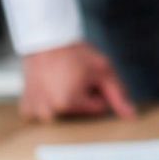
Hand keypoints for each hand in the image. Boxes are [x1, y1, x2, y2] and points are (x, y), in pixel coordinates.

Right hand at [19, 42, 136, 122]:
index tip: (89, 77)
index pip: (99, 108)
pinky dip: (50, 103)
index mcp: (68, 104)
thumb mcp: (104, 72)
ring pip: (66, 114)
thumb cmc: (77, 55)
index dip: (98, 91)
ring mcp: (35, 112)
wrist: (47, 42)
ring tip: (62, 82)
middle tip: (74, 78)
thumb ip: (118, 95)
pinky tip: (50, 87)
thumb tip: (131, 117)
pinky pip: (46, 113)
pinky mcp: (26, 109)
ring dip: (67, 101)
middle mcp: (49, 112)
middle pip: (82, 113)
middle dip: (83, 98)